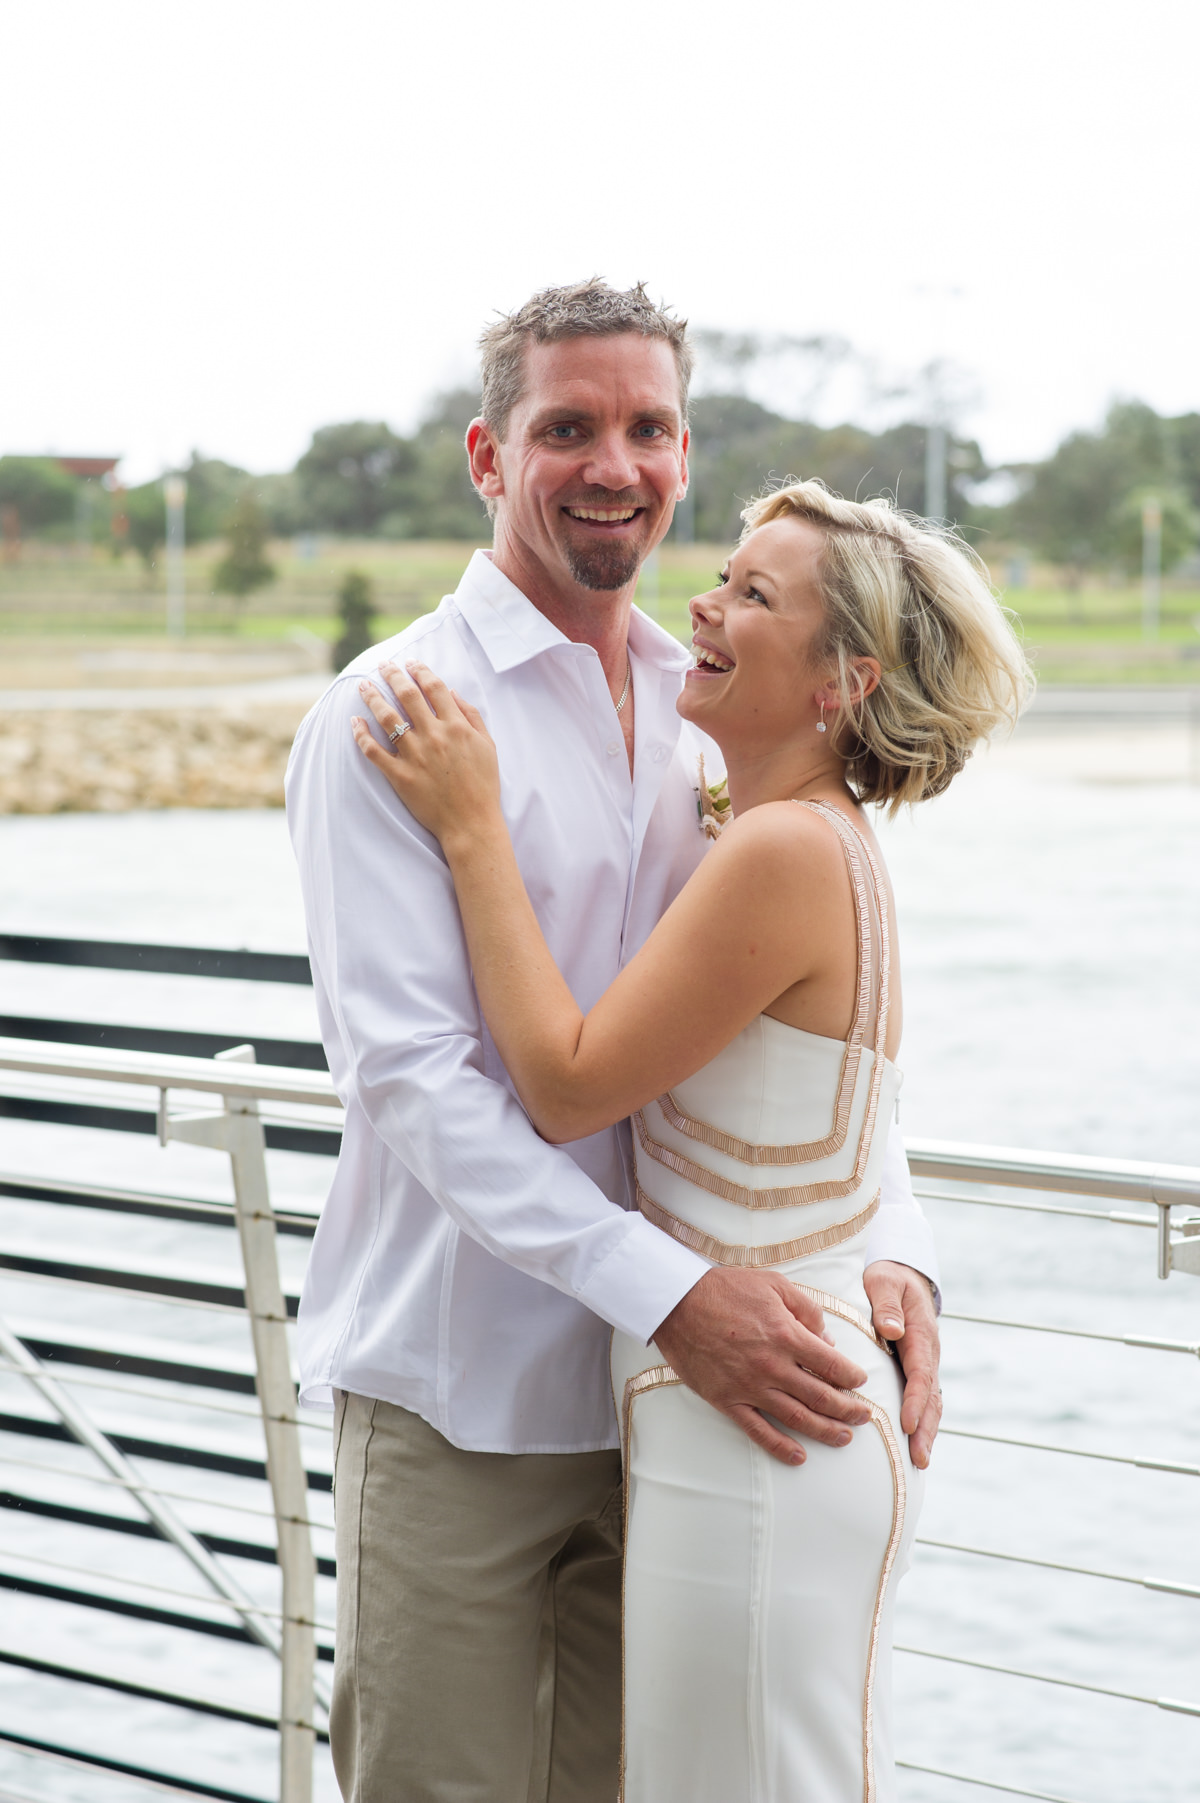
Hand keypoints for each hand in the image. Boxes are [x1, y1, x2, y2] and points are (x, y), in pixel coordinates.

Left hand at [352, 660, 500, 848]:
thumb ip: (471, 716)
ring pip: (387, 719)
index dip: (421, 671)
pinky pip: (374, 752)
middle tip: (382, 665)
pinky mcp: (400, 776)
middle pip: (407, 696)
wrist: (471, 823)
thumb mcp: (487, 746)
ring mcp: (415, 756)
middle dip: (392, 676)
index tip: (411, 663)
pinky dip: (361, 735)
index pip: (434, 689)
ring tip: (364, 685)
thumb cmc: (483, 786)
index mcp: (456, 727)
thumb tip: (452, 692)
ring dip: (373, 698)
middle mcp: (434, 736)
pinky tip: (355, 721)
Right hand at [653, 1267, 870, 1467]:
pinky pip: (758, 1431)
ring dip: (825, 1431)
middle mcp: (772, 1366)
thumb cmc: (725, 1289)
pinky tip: (799, 1457)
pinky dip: (781, 1447)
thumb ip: (806, 1310)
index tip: (860, 1382)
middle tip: (863, 1416)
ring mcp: (749, 1387)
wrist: (676, 1303)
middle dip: (848, 1409)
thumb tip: (827, 1340)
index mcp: (786, 1335)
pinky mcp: (727, 1400)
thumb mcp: (774, 1284)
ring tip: (844, 1438)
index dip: (852, 1377)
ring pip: (797, 1418)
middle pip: (821, 1397)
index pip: (832, 1365)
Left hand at [863, 1260, 941, 1468]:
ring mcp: (925, 1362)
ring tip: (920, 1462)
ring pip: (932, 1402)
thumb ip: (886, 1304)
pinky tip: (916, 1444)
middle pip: (931, 1396)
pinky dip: (924, 1422)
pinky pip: (925, 1398)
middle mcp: (928, 1352)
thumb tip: (891, 1329)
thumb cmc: (889, 1279)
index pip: (920, 1372)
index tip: (907, 1422)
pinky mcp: (918, 1368)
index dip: (915, 1399)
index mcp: (920, 1333)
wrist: (904, 1275)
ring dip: (927, 1431)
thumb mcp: (884, 1282)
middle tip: (919, 1458)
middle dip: (926, 1428)